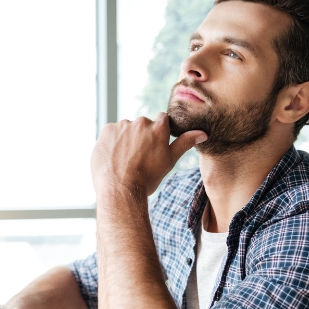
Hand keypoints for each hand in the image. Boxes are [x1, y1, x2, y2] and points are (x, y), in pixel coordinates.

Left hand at [91, 113, 206, 196]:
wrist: (120, 189)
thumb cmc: (147, 178)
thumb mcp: (169, 161)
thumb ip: (184, 143)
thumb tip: (202, 133)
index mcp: (159, 127)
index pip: (162, 120)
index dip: (158, 133)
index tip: (154, 145)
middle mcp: (141, 121)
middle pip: (143, 125)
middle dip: (141, 137)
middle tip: (139, 157)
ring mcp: (122, 125)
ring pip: (126, 129)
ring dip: (126, 139)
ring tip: (125, 159)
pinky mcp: (106, 130)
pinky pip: (111, 133)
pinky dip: (112, 142)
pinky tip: (114, 157)